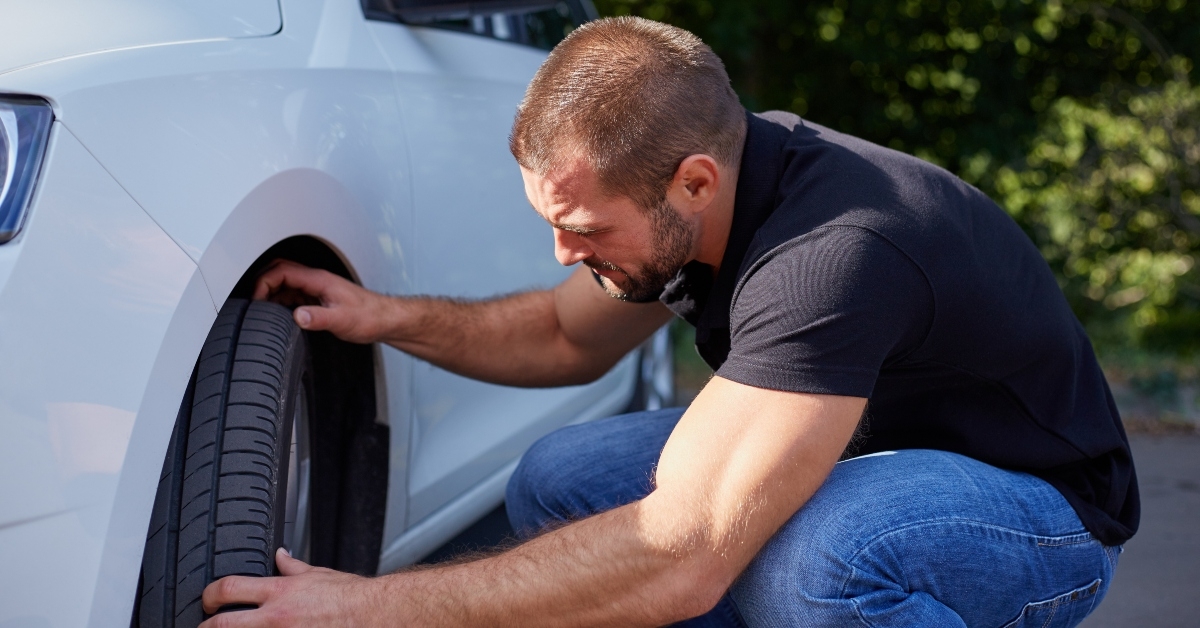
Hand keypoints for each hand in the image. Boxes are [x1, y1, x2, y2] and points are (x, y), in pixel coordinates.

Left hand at [199, 549, 380, 626]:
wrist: (371, 615)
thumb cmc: (349, 597)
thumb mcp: (318, 574)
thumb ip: (293, 567)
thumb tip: (281, 556)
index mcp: (280, 592)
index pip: (229, 588)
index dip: (210, 595)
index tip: (210, 601)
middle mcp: (275, 618)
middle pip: (222, 625)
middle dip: (207, 627)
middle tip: (206, 625)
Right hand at [253, 260, 393, 343]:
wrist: (385, 320)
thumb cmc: (370, 317)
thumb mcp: (341, 320)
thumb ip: (318, 318)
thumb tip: (296, 316)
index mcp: (319, 279)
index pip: (282, 271)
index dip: (263, 282)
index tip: (255, 299)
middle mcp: (316, 280)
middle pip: (280, 272)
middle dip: (262, 284)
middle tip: (253, 303)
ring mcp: (317, 288)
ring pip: (286, 284)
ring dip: (271, 293)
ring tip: (261, 311)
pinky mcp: (319, 298)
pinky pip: (294, 295)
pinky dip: (281, 302)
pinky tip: (279, 315)